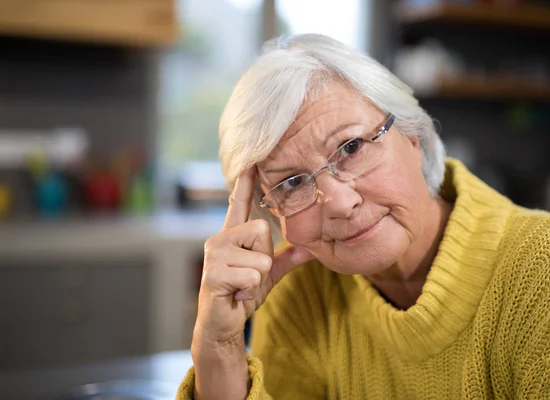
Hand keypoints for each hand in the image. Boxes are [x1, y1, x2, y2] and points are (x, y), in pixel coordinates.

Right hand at [193, 166, 312, 343]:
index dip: (244, 183)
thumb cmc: (241, 295)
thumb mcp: (267, 275)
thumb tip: (310, 250)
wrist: (222, 325)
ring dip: (257, 278)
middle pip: (261, 231)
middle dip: (263, 258)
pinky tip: (236, 294)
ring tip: (241, 286)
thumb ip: (285, 259)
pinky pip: (253, 274)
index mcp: (232, 236)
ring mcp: (215, 254)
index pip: (238, 204)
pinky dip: (251, 289)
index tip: (249, 162)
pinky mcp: (214, 272)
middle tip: (248, 275)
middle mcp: (220, 239)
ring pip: (260, 257)